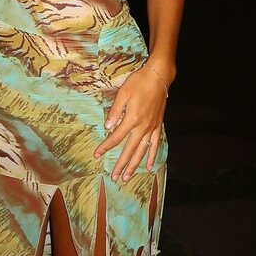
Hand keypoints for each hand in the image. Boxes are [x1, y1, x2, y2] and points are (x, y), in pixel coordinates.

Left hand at [93, 58, 168, 179]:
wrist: (158, 77)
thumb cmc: (138, 82)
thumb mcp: (123, 93)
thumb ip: (115, 111)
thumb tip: (107, 127)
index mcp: (132, 119)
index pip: (116, 137)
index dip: (105, 147)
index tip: (97, 155)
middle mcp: (142, 127)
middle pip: (129, 150)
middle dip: (121, 165)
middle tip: (114, 178)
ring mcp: (151, 128)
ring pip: (142, 151)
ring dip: (134, 165)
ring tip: (127, 177)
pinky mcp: (158, 126)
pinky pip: (155, 144)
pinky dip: (152, 156)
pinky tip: (149, 166)